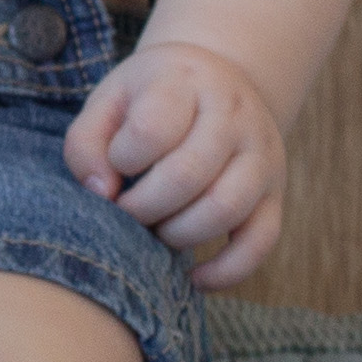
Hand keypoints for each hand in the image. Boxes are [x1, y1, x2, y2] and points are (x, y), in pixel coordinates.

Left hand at [63, 37, 287, 289]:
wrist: (219, 82)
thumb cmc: (151, 98)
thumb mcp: (110, 100)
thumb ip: (86, 142)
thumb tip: (100, 193)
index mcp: (185, 83)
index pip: (151, 129)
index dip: (121, 159)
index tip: (113, 167)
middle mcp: (233, 116)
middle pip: (187, 175)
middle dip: (143, 207)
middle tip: (125, 211)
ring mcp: (261, 156)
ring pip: (225, 209)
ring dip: (178, 234)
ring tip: (154, 231)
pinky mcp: (275, 194)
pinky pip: (262, 241)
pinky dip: (228, 270)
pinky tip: (195, 278)